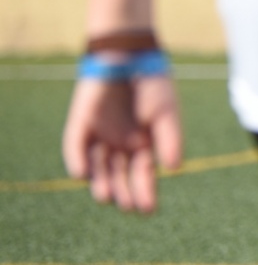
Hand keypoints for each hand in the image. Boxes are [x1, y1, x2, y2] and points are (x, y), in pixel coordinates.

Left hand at [61, 76, 183, 212]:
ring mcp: (99, 135)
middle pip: (119, 175)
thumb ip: (170, 139)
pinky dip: (78, 161)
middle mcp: (119, 145)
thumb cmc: (154, 84)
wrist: (131, 55)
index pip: (142, 174)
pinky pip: (76, 147)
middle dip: (125, 193)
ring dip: (101, 183)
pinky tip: (84, 175)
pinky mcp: (81, 124)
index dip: (146, 192)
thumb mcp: (167, 114)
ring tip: (107, 198)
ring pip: (97, 167)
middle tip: (130, 207)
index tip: (149, 209)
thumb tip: (174, 168)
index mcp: (143, 145)